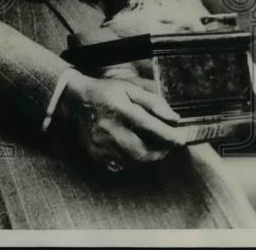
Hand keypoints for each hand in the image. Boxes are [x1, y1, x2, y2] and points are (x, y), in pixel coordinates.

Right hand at [57, 73, 185, 171]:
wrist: (74, 101)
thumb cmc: (105, 93)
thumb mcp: (130, 89)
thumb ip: (154, 103)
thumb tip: (174, 119)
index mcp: (120, 110)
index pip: (151, 128)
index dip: (170, 136)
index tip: (181, 138)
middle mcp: (110, 130)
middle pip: (145, 151)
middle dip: (162, 150)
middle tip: (167, 144)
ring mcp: (101, 145)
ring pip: (135, 161)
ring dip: (148, 156)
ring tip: (151, 145)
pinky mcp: (96, 155)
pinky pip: (121, 166)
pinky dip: (132, 161)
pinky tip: (133, 149)